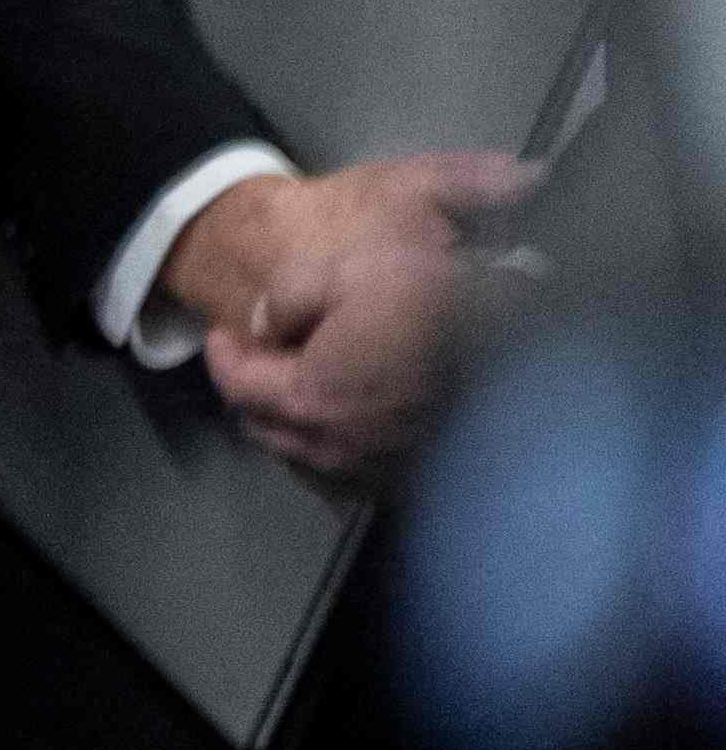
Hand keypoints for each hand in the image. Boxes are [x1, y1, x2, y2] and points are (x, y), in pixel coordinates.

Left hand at [155, 149, 536, 483]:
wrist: (523, 338)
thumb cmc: (436, 301)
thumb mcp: (343, 272)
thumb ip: (285, 299)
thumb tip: (265, 325)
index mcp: (314, 397)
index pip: (241, 386)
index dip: (225, 356)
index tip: (225, 335)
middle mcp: (343, 446)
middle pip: (267, 427)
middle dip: (250, 390)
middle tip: (254, 357)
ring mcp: (380, 468)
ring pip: (306, 455)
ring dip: (291, 422)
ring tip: (296, 384)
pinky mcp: (414, 477)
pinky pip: (350, 472)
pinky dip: (333, 446)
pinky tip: (344, 420)